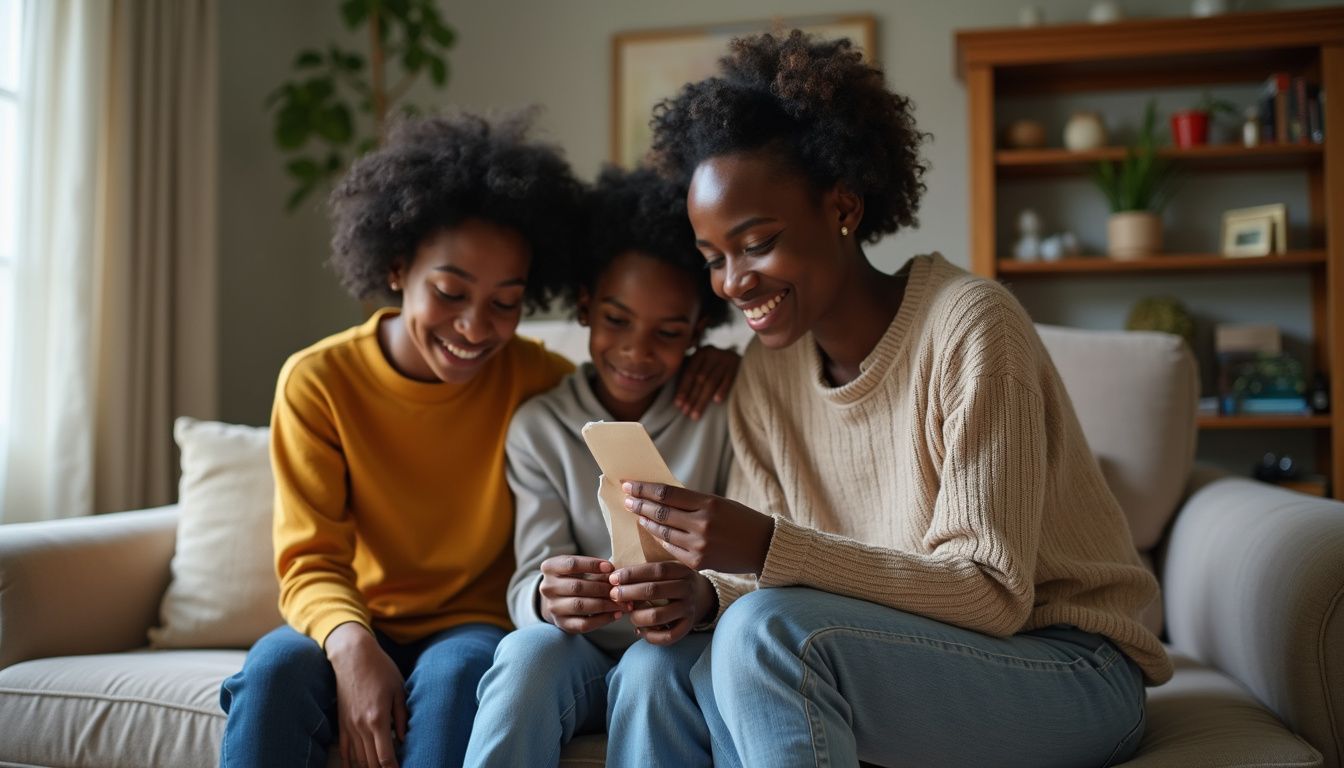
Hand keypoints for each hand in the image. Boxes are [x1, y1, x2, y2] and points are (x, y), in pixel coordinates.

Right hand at [325, 622, 405, 767]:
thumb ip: (401, 717)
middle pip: (371, 761)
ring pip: (358, 758)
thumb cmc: (380, 669)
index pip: (385, 756)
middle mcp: (361, 726)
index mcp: (378, 719)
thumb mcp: (398, 690)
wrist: (353, 656)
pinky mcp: (341, 722)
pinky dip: (349, 762)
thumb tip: (403, 739)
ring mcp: (349, 726)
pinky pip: (344, 749)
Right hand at [539, 555, 623, 633]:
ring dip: (605, 604)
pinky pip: (584, 624)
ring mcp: (553, 607)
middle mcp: (547, 588)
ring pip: (580, 606)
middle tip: (620, 589)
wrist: (558, 599)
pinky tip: (616, 614)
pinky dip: (603, 619)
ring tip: (623, 603)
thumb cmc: (574, 578)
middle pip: (577, 587)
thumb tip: (617, 574)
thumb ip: (596, 570)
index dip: (592, 565)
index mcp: (550, 568)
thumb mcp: (579, 568)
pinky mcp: (562, 624)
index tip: (611, 568)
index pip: (571, 564)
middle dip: (602, 588)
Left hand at [608, 560, 715, 644]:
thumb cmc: (673, 581)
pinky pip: (666, 636)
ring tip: (628, 614)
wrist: (702, 596)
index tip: (614, 578)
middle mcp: (687, 589)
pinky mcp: (687, 627)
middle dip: (629, 593)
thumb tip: (614, 575)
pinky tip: (639, 630)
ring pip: (657, 616)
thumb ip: (646, 571)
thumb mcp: (667, 570)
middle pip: (654, 590)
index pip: (656, 570)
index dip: (633, 573)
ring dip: (636, 616)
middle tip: (613, 595)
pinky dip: (649, 635)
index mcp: (682, 570)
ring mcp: (688, 609)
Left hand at [622, 482, 772, 573]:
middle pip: (660, 513)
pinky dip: (661, 540)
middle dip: (639, 505)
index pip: (666, 493)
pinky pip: (671, 550)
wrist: (762, 546)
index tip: (629, 485)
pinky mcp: (699, 562)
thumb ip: (692, 501)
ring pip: (662, 533)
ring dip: (646, 523)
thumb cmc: (740, 519)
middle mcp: (702, 524)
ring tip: (637, 515)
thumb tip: (660, 496)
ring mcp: (699, 545)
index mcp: (708, 503)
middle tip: (627, 499)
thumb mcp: (718, 503)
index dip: (644, 489)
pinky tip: (654, 534)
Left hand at [674, 345, 739, 418]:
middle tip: (686, 412)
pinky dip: (722, 390)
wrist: (738, 358)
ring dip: (703, 400)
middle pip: (700, 379)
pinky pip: (728, 380)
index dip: (683, 389)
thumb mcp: (702, 364)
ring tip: (696, 414)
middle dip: (692, 397)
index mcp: (701, 353)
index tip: (678, 405)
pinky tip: (717, 401)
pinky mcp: (737, 366)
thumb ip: (691, 374)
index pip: (690, 373)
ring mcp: (726, 359)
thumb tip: (678, 399)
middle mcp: (713, 354)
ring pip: (712, 382)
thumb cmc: (714, 366)